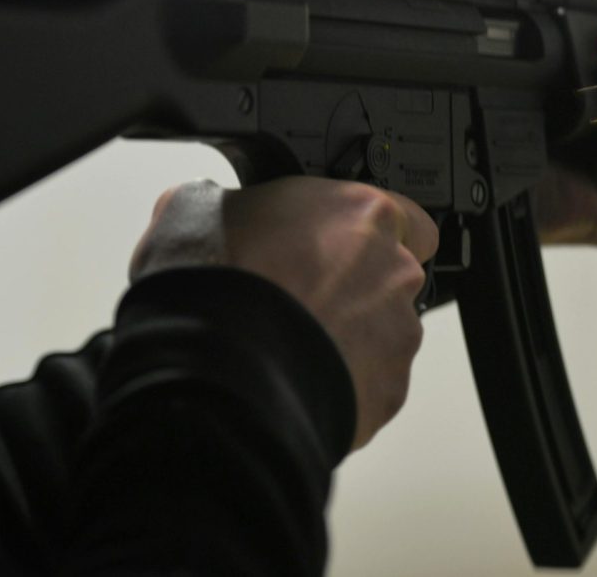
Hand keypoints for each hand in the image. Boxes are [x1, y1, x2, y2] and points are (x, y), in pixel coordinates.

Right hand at [130, 177, 438, 450]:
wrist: (215, 376)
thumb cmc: (213, 289)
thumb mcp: (194, 210)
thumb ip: (229, 204)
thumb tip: (207, 209)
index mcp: (361, 212)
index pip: (402, 215)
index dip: (365, 234)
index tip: (334, 245)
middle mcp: (393, 270)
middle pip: (389, 277)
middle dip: (352, 289)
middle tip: (298, 300)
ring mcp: (397, 335)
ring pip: (383, 334)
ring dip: (348, 339)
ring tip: (290, 347)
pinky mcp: (388, 392)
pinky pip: (371, 384)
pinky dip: (343, 384)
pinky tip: (297, 380)